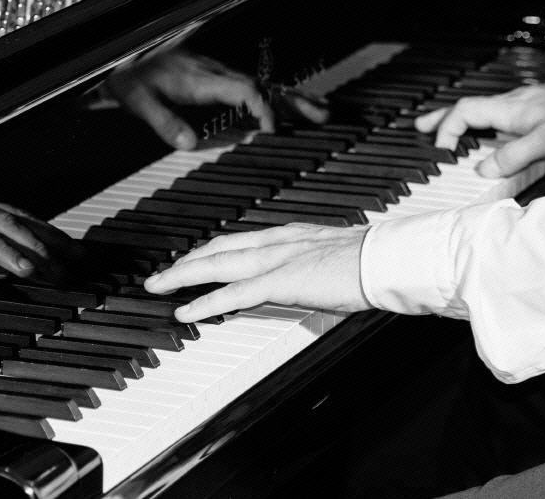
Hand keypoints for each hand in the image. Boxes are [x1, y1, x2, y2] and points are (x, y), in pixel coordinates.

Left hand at [107, 47, 325, 149]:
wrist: (120, 52)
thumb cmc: (130, 74)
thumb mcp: (139, 100)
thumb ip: (165, 122)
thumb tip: (190, 144)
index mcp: (202, 77)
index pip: (245, 89)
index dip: (263, 108)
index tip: (272, 130)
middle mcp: (214, 72)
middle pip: (264, 84)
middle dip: (294, 100)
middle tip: (322, 115)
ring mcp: (216, 72)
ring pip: (262, 82)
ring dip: (290, 98)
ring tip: (319, 111)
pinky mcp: (213, 75)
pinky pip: (251, 84)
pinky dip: (273, 95)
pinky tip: (284, 105)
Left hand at [144, 223, 368, 322]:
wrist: (385, 260)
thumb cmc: (372, 263)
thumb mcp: (335, 261)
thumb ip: (315, 269)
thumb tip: (313, 282)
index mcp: (291, 236)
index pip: (240, 241)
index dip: (212, 251)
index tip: (194, 259)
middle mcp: (277, 241)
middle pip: (219, 249)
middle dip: (188, 261)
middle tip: (162, 272)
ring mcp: (276, 259)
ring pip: (217, 266)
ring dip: (183, 276)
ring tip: (159, 285)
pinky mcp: (279, 281)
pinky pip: (232, 293)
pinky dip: (205, 301)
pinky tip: (186, 309)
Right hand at [415, 72, 544, 177]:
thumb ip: (514, 156)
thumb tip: (484, 169)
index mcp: (510, 107)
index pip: (464, 112)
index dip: (446, 129)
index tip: (441, 150)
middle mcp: (514, 102)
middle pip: (468, 107)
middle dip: (442, 118)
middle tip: (420, 127)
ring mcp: (526, 104)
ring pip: (484, 110)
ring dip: (462, 121)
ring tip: (449, 132)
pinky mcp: (539, 109)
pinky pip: (500, 114)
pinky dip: (484, 122)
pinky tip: (492, 132)